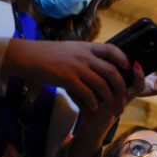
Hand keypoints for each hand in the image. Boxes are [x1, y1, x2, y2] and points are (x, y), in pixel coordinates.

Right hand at [2, 39, 134, 114]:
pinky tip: (94, 109)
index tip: (128, 67)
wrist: (27, 56)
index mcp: (87, 47)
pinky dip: (93, 103)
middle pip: (111, 71)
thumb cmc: (47, 53)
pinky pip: (86, 93)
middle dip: (120, 86)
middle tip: (124, 97)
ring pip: (101, 84)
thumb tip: (97, 62)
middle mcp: (85, 56)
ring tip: (111, 108)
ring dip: (109, 98)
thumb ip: (85, 55)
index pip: (111, 49)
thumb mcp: (70, 49)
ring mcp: (77, 67)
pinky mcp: (67, 78)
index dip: (122, 58)